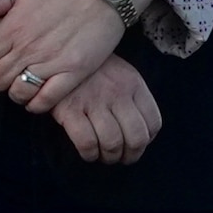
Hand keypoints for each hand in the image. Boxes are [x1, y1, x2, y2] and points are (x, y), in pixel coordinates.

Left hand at [0, 0, 133, 107]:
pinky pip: (45, 101)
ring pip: (18, 92)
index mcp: (14, 26)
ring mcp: (51, 63)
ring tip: (23, 83)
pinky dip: (36, 103)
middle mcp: (29, 48)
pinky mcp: (73, 73)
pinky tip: (38, 95)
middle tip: (11, 70)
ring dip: (17, 91)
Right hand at [45, 52, 161, 164]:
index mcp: (133, 84)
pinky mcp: (70, 111)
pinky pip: (87, 143)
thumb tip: (143, 132)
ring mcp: (93, 102)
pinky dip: (90, 154)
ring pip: (112, 143)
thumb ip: (134, 97)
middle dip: (131, 155)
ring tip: (104, 156)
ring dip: (110, 157)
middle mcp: (117, 94)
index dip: (147, 141)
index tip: (137, 145)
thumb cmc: (93, 69)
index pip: (153, 122)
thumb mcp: (121, 73)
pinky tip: (88, 153)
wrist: (59, 54)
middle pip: (136, 138)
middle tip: (122, 158)